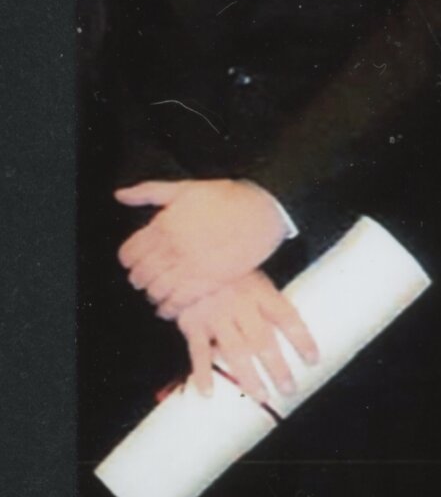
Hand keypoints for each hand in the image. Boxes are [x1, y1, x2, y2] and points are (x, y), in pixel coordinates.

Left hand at [113, 179, 284, 316]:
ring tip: (157, 293)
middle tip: (143, 280)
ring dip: (153, 294)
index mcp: (163, 225)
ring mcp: (191, 265)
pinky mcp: (210, 280)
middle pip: (141, 274)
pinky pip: (179, 301)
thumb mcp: (185, 188)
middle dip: (139, 279)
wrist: (264, 210)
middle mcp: (173, 247)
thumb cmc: (227, 197)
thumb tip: (120, 195)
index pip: (129, 253)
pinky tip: (168, 308)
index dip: (128, 261)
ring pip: (157, 289)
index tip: (133, 263)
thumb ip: (148, 192)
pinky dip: (169, 308)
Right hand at [175, 273, 324, 410]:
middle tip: (289, 389)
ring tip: (261, 396)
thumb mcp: (253, 276)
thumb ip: (268, 300)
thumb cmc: (227, 273)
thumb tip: (293, 327)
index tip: (314, 360)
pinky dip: (202, 373)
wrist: (186, 260)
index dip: (302, 339)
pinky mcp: (192, 325)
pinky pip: (199, 352)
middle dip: (278, 368)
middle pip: (263, 341)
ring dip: (248, 377)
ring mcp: (215, 317)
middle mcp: (240, 306)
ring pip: (235, 351)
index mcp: (260, 292)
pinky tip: (208, 392)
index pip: (287, 317)